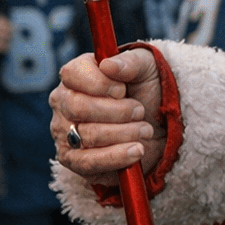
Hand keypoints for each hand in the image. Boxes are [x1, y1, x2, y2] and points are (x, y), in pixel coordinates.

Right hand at [49, 47, 165, 184]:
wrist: (160, 125)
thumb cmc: (147, 90)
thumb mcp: (147, 68)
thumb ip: (130, 62)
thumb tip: (108, 65)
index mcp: (77, 76)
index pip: (72, 74)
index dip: (99, 82)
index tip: (122, 90)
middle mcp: (64, 103)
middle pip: (78, 107)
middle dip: (117, 111)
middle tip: (140, 111)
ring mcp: (65, 133)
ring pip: (87, 135)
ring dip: (125, 133)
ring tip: (145, 130)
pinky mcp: (74, 160)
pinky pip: (88, 162)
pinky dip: (117, 157)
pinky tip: (137, 150)